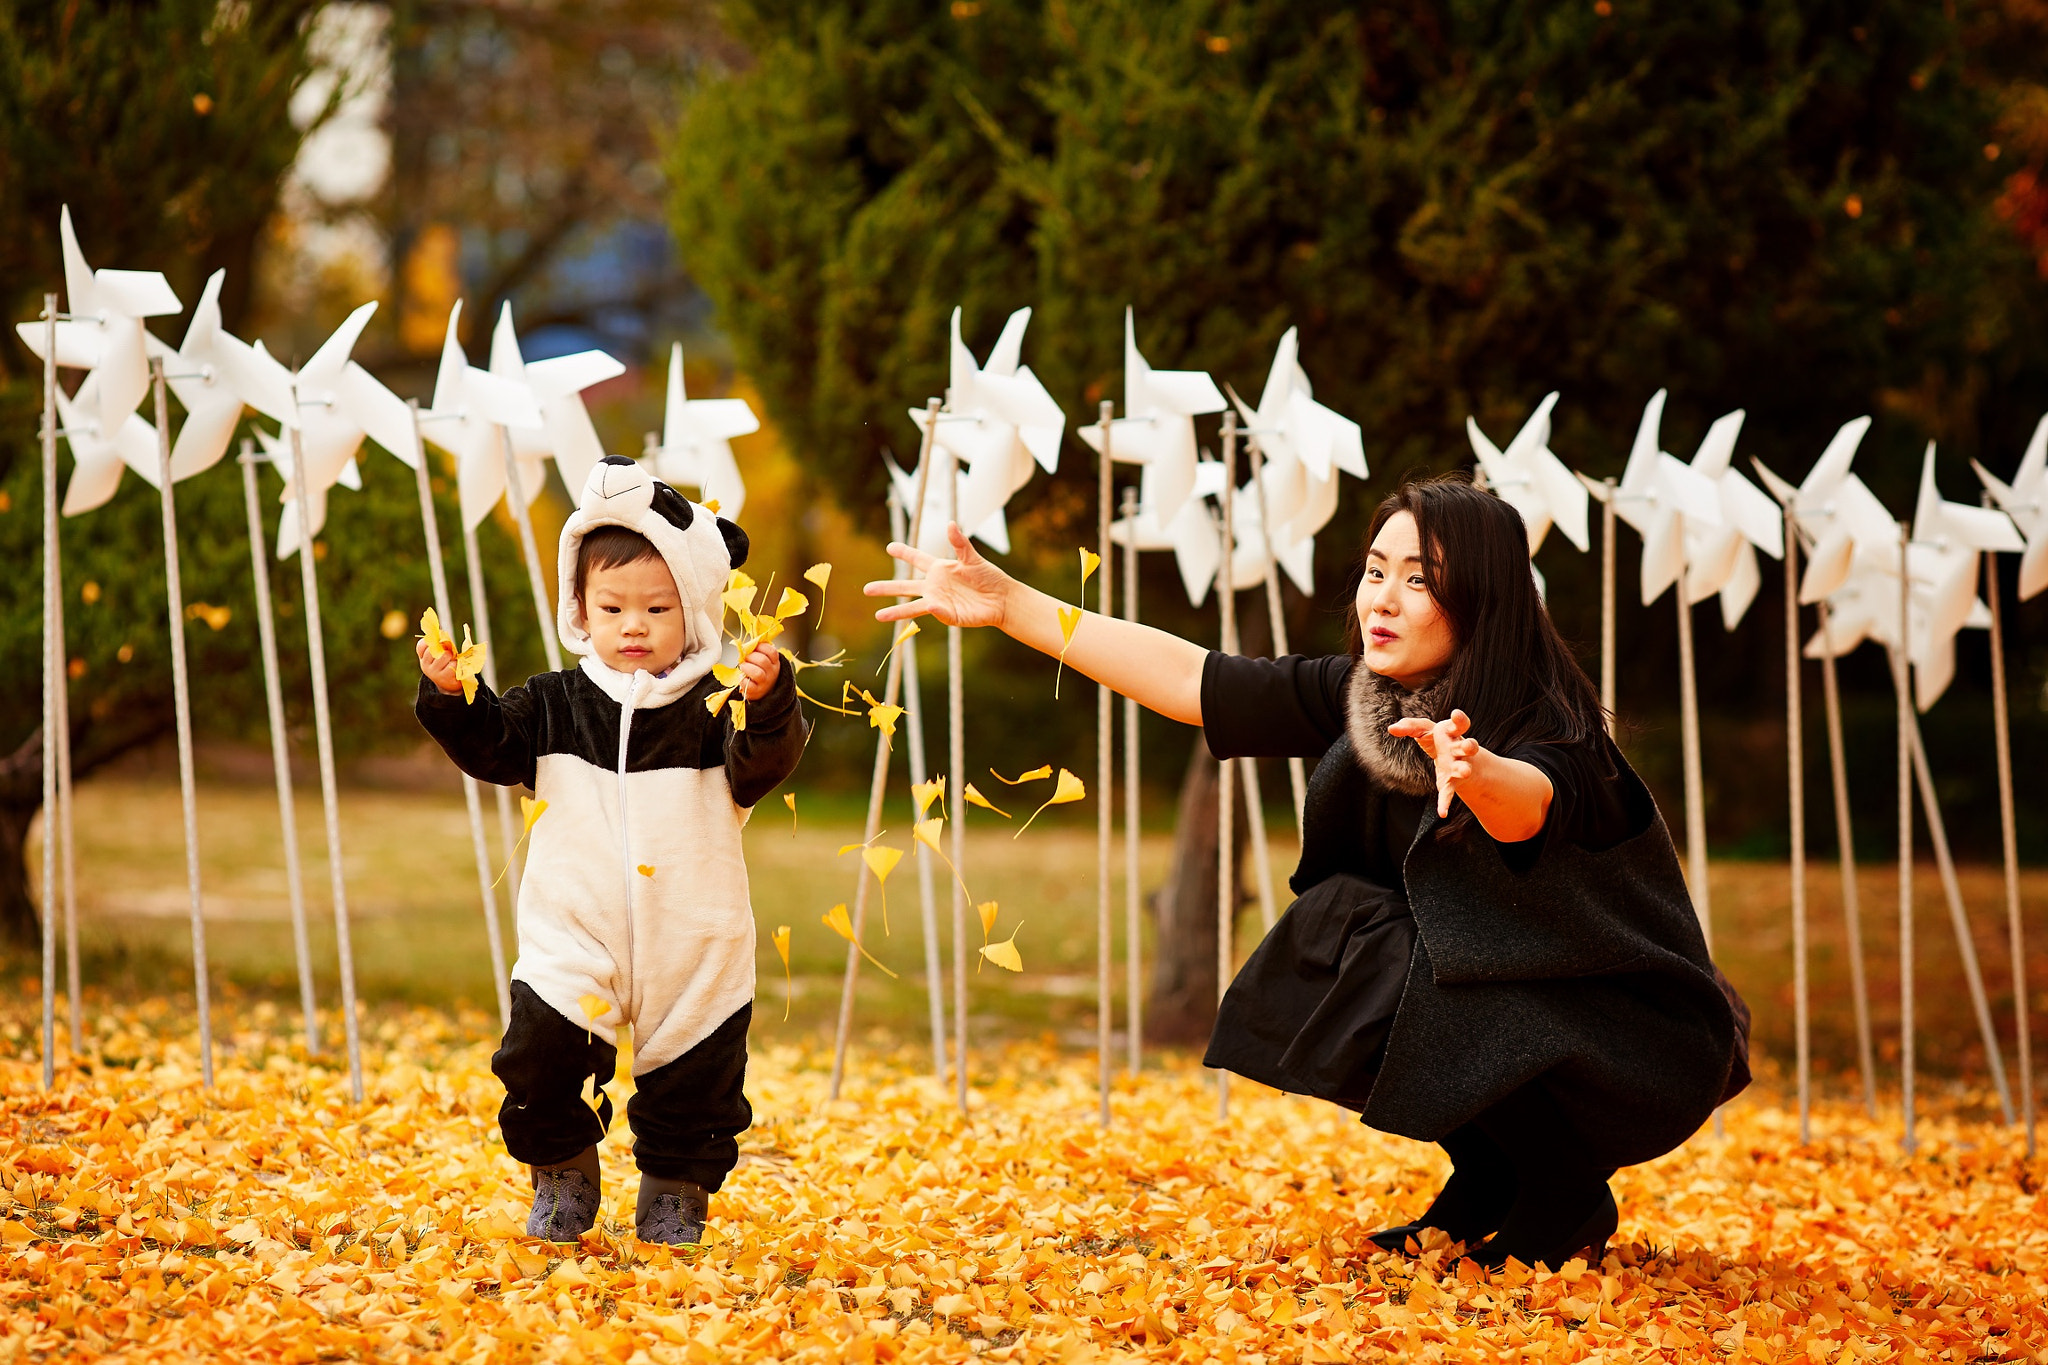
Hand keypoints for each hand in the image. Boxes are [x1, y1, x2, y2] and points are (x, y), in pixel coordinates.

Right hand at [416, 636, 461, 694]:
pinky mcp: (444, 678)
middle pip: (434, 648)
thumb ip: (438, 644)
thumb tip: (440, 632)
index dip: (430, 641)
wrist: (449, 684)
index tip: (438, 642)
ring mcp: (434, 673)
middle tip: (449, 652)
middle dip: (444, 647)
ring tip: (452, 661)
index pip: (421, 645)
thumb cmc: (445, 665)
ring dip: (452, 656)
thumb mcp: (439, 655)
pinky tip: (456, 668)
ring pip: (445, 655)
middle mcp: (425, 666)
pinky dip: (457, 664)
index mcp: (423, 658)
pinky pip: (453, 665)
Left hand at [738, 640, 780, 700]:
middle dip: (751, 656)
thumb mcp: (765, 661)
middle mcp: (772, 672)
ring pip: (757, 673)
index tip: (754, 647)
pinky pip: (749, 685)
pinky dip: (743, 680)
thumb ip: (758, 651)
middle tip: (746, 658)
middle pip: (763, 661)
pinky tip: (742, 677)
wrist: (764, 690)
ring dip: (747, 667)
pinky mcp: (756, 691)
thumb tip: (748, 644)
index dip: (761, 647)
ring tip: (742, 666)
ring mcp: (765, 682)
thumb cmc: (761, 671)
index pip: (772, 652)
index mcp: (775, 662)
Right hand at [863, 522, 1012, 628]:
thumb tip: (950, 524)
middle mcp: (935, 586)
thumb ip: (959, 543)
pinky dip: (935, 609)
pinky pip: (939, 612)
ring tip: (878, 616)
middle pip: (906, 586)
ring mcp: (940, 602)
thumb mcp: (972, 558)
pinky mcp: (949, 615)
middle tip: (866, 590)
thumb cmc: (989, 577)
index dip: (904, 552)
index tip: (889, 546)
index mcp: (939, 569)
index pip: (917, 559)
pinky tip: (930, 606)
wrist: (1002, 598)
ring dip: (896, 611)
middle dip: (887, 588)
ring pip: (913, 606)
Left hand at [1388, 708, 1479, 818]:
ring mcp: (1458, 766)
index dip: (1459, 719)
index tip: (1455, 714)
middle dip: (1470, 746)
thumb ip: (1410, 726)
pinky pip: (1449, 792)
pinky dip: (1445, 802)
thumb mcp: (1425, 730)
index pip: (1460, 724)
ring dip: (1464, 769)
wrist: (1455, 759)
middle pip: (1468, 746)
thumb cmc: (1438, 740)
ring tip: (1464, 771)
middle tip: (1470, 745)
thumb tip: (1391, 729)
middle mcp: (1459, 749)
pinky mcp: (1452, 782)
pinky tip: (1442, 813)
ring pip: (1464, 768)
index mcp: (1453, 734)